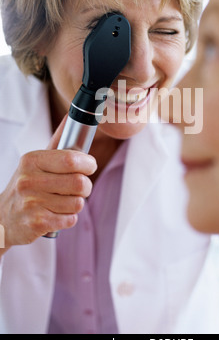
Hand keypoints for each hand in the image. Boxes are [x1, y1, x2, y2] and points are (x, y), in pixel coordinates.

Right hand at [0, 116, 96, 247]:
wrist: (2, 218)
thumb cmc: (26, 185)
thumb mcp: (36, 162)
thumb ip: (57, 142)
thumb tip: (71, 116)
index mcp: (31, 160)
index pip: (71, 159)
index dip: (88, 163)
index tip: (90, 165)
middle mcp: (29, 180)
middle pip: (80, 183)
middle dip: (85, 186)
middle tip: (79, 187)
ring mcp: (32, 203)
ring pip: (77, 203)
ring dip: (75, 203)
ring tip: (61, 201)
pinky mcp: (37, 223)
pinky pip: (70, 219)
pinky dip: (67, 218)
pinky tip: (55, 214)